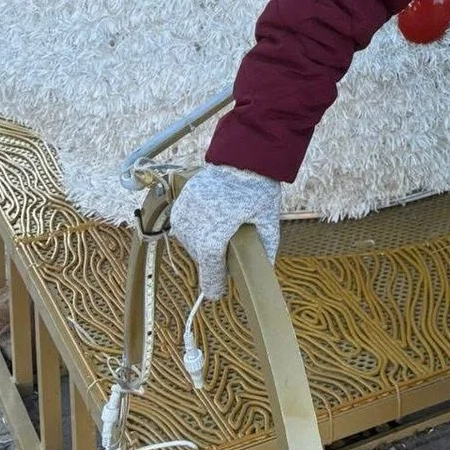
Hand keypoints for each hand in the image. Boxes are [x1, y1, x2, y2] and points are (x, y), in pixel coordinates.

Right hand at [169, 163, 280, 299]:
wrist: (242, 156)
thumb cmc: (257, 188)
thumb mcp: (268, 220)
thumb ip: (267, 247)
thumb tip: (263, 269)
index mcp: (214, 235)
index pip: (209, 269)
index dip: (213, 282)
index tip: (216, 293)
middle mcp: (194, 226)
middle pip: (201, 255)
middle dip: (214, 258)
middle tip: (230, 250)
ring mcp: (184, 213)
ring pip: (191, 241)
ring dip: (203, 243)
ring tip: (221, 230)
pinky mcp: (181, 202)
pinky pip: (184, 225)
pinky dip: (195, 228)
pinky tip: (210, 221)